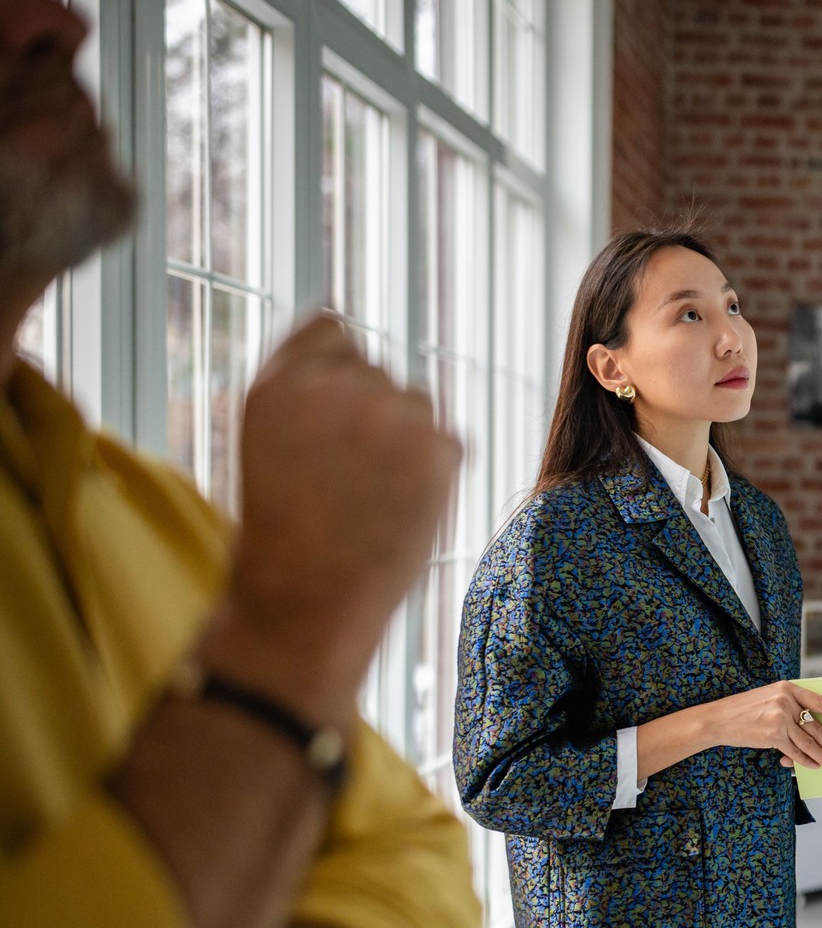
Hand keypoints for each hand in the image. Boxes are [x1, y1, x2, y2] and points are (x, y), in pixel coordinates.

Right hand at [201, 316, 461, 726]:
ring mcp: (392, 412)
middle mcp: (337, 383)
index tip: (328, 424)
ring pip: (416, 402)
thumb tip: (346, 325)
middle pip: (377, 370)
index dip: (334, 375)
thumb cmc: (283, 528)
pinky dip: (433, 471)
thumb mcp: (268, 436)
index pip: (331, 328)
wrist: (306, 602)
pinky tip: (400, 507)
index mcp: (281, 379)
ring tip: (369, 496)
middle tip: (345, 478)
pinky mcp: (441, 445)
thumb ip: (304, 380)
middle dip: (369, 412)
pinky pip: (447, 440)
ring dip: (404, 439)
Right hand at [706, 680, 821, 772]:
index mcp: (789, 688)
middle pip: (817, 727)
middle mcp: (786, 701)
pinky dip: (805, 761)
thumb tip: (816, 724)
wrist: (719, 718)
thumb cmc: (746, 709)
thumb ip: (792, 705)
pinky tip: (814, 766)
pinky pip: (795, 751)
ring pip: (808, 742)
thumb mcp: (770, 697)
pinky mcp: (772, 735)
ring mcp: (779, 718)